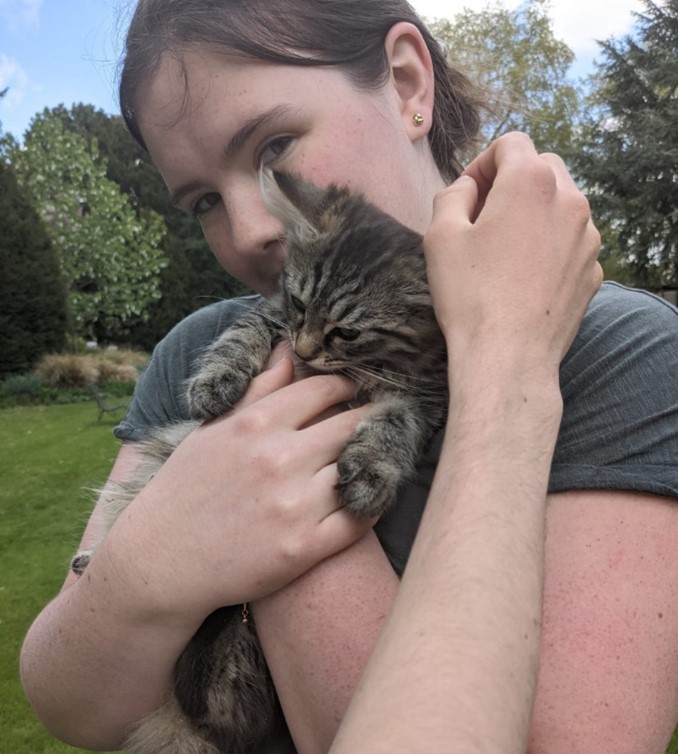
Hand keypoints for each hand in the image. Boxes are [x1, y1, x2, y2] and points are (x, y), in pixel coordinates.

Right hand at [98, 358, 372, 620]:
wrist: (160, 561)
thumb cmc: (186, 489)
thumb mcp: (214, 430)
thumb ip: (257, 390)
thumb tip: (288, 349)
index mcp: (255, 425)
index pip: (324, 389)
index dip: (346, 387)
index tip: (353, 393)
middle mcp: (278, 459)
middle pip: (351, 425)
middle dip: (367, 420)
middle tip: (375, 422)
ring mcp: (294, 505)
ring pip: (359, 467)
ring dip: (369, 461)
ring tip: (370, 458)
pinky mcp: (304, 548)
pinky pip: (359, 518)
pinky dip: (370, 505)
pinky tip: (364, 497)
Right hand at [423, 133, 601, 374]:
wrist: (508, 356)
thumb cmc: (470, 295)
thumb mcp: (440, 236)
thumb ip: (452, 194)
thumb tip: (467, 188)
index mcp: (531, 182)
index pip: (511, 143)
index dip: (482, 162)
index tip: (467, 193)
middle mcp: (570, 201)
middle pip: (543, 166)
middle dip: (511, 181)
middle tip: (483, 215)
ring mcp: (588, 238)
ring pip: (562, 203)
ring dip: (533, 211)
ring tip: (504, 247)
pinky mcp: (593, 270)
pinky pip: (571, 240)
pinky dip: (549, 243)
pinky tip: (524, 274)